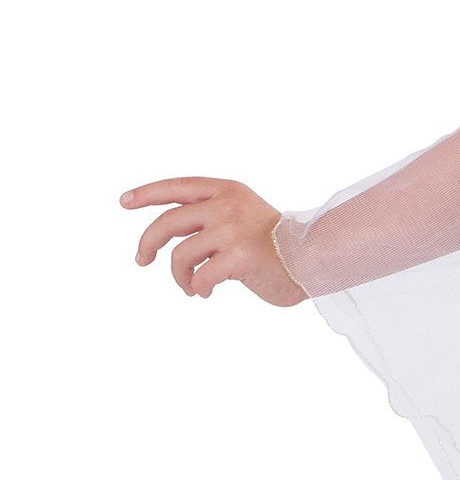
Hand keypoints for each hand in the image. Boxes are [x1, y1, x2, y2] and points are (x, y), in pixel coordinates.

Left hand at [121, 177, 307, 305]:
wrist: (315, 258)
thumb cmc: (278, 245)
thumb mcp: (244, 216)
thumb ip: (211, 217)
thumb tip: (167, 237)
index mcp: (227, 191)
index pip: (177, 187)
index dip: (147, 193)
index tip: (124, 202)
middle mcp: (227, 205)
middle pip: (167, 222)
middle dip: (147, 243)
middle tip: (142, 260)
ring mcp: (233, 230)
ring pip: (180, 254)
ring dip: (178, 276)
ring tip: (190, 287)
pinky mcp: (239, 256)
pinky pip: (200, 276)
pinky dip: (197, 288)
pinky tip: (205, 293)